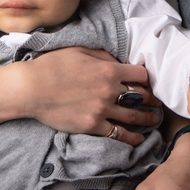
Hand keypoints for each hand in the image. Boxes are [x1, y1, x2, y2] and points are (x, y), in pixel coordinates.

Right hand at [19, 47, 160, 146]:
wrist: (31, 88)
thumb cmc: (52, 66)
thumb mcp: (79, 51)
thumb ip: (103, 56)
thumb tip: (118, 61)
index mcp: (108, 69)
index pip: (140, 75)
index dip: (146, 78)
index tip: (147, 82)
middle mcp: (109, 90)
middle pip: (141, 96)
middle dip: (152, 100)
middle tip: (158, 103)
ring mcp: (102, 110)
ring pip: (134, 116)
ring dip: (148, 119)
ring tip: (154, 120)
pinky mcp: (92, 126)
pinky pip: (118, 134)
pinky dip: (132, 137)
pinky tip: (138, 138)